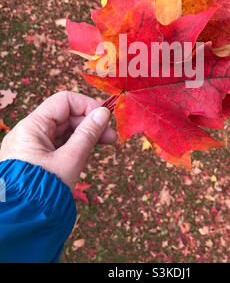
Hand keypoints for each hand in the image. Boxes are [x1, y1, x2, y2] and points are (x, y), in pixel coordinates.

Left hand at [0, 92, 116, 190]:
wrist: (22, 222)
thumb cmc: (44, 190)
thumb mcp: (70, 160)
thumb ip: (88, 134)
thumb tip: (104, 113)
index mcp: (32, 127)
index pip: (63, 101)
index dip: (86, 105)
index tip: (105, 117)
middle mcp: (30, 132)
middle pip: (65, 116)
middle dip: (90, 122)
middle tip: (112, 136)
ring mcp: (32, 145)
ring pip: (64, 130)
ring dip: (86, 134)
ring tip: (107, 143)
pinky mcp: (36, 157)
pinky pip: (59, 143)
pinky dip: (76, 144)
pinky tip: (90, 151)